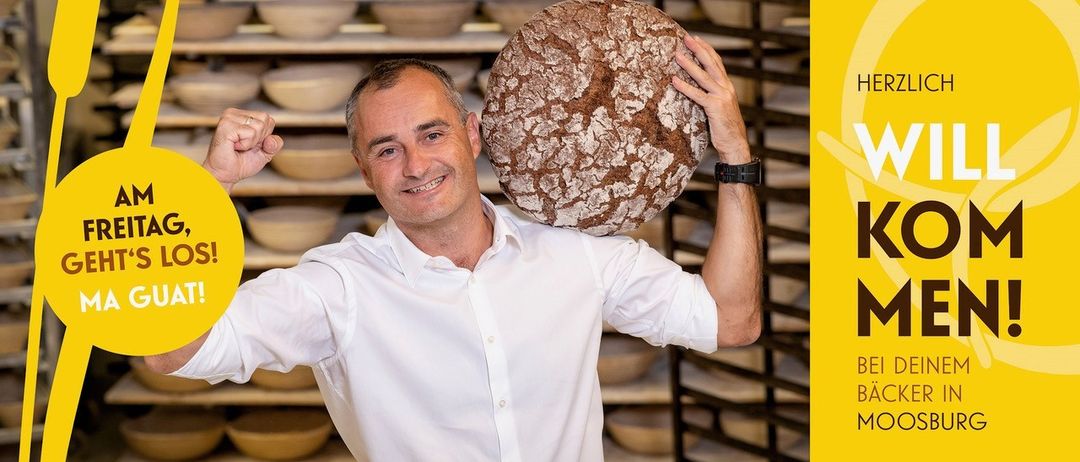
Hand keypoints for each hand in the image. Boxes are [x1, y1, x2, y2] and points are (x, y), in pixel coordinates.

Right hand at [203, 108, 283, 191]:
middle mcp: (234, 113)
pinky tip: (234, 146)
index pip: (269, 119)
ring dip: (251, 142)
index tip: (250, 144)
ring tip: (237, 147)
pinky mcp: (225, 125)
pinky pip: (249, 133)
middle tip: (243, 146)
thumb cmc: (241, 163)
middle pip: (265, 120)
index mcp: (242, 115)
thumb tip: (271, 139)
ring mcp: (228, 117)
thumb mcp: (265, 153)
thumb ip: (275, 144)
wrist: (225, 175)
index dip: (265, 137)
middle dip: (259, 139)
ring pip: (258, 126)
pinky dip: (245, 144)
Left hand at [672, 35, 751, 163]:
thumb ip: (712, 95)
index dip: (706, 49)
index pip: (717, 62)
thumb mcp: (720, 107)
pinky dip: (685, 87)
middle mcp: (726, 88)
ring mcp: (722, 97)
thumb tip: (697, 88)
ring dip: (689, 65)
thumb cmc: (725, 128)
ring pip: (703, 76)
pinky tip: (674, 81)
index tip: (696, 39)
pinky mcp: (715, 108)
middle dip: (698, 49)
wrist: (735, 144)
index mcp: (727, 86)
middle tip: (687, 38)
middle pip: (711, 64)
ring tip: (677, 55)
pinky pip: (698, 95)